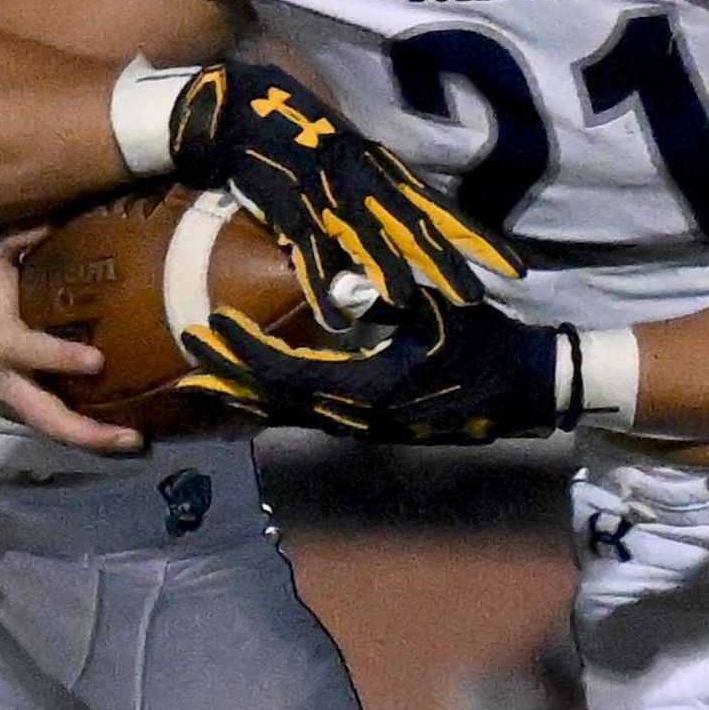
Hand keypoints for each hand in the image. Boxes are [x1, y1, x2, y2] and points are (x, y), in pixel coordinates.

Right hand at [0, 231, 143, 455]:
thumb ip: (29, 236)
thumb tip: (72, 209)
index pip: (33, 353)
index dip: (64, 359)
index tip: (99, 361)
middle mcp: (2, 377)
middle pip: (46, 416)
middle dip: (88, 432)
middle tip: (134, 438)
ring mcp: (2, 398)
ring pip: (46, 428)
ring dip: (88, 439)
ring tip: (131, 442)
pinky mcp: (3, 407)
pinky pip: (41, 424)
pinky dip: (73, 432)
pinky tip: (107, 433)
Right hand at [167, 59, 521, 321]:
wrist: (240, 106)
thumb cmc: (296, 129)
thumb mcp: (347, 157)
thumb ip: (374, 189)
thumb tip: (404, 229)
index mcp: (380, 167)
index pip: (438, 207)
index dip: (476, 237)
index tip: (515, 266)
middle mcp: (361, 178)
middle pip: (411, 224)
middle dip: (444, 260)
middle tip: (476, 296)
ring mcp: (325, 191)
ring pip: (364, 235)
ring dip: (386, 269)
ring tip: (408, 301)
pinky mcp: (287, 203)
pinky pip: (307, 247)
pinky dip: (320, 280)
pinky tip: (334, 314)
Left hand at [181, 291, 564, 444]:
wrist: (523, 388)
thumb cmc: (484, 341)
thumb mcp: (437, 311)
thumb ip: (387, 298)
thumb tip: (341, 282)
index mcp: (368, 388)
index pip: (287, 372)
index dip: (244, 351)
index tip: (210, 325)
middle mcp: (356, 416)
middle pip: (274, 402)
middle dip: (227, 380)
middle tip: (185, 360)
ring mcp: (363, 427)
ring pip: (287, 416)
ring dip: (243, 397)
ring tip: (202, 383)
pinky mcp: (371, 426)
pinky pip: (309, 418)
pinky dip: (274, 405)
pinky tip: (255, 395)